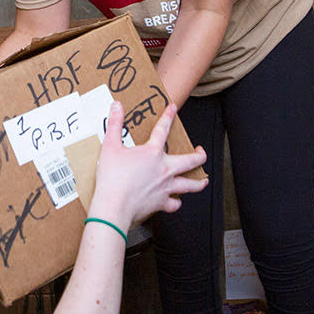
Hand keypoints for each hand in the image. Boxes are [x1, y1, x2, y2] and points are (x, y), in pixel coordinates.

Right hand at [87, 102, 206, 229]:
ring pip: (191, 185)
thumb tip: (117, 106)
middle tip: (201, 151)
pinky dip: (177, 202)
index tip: (173, 108)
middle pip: (191, 160)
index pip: (162, 129)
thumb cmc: (112, 179)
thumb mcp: (110, 147)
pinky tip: (176, 200)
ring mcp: (166, 188)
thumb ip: (115, 124)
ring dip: (199, 181)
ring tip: (203, 180)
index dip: (168, 116)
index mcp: (153, 153)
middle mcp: (165, 170)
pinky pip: (175, 203)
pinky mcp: (162, 204)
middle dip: (200, 155)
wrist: (114, 207)